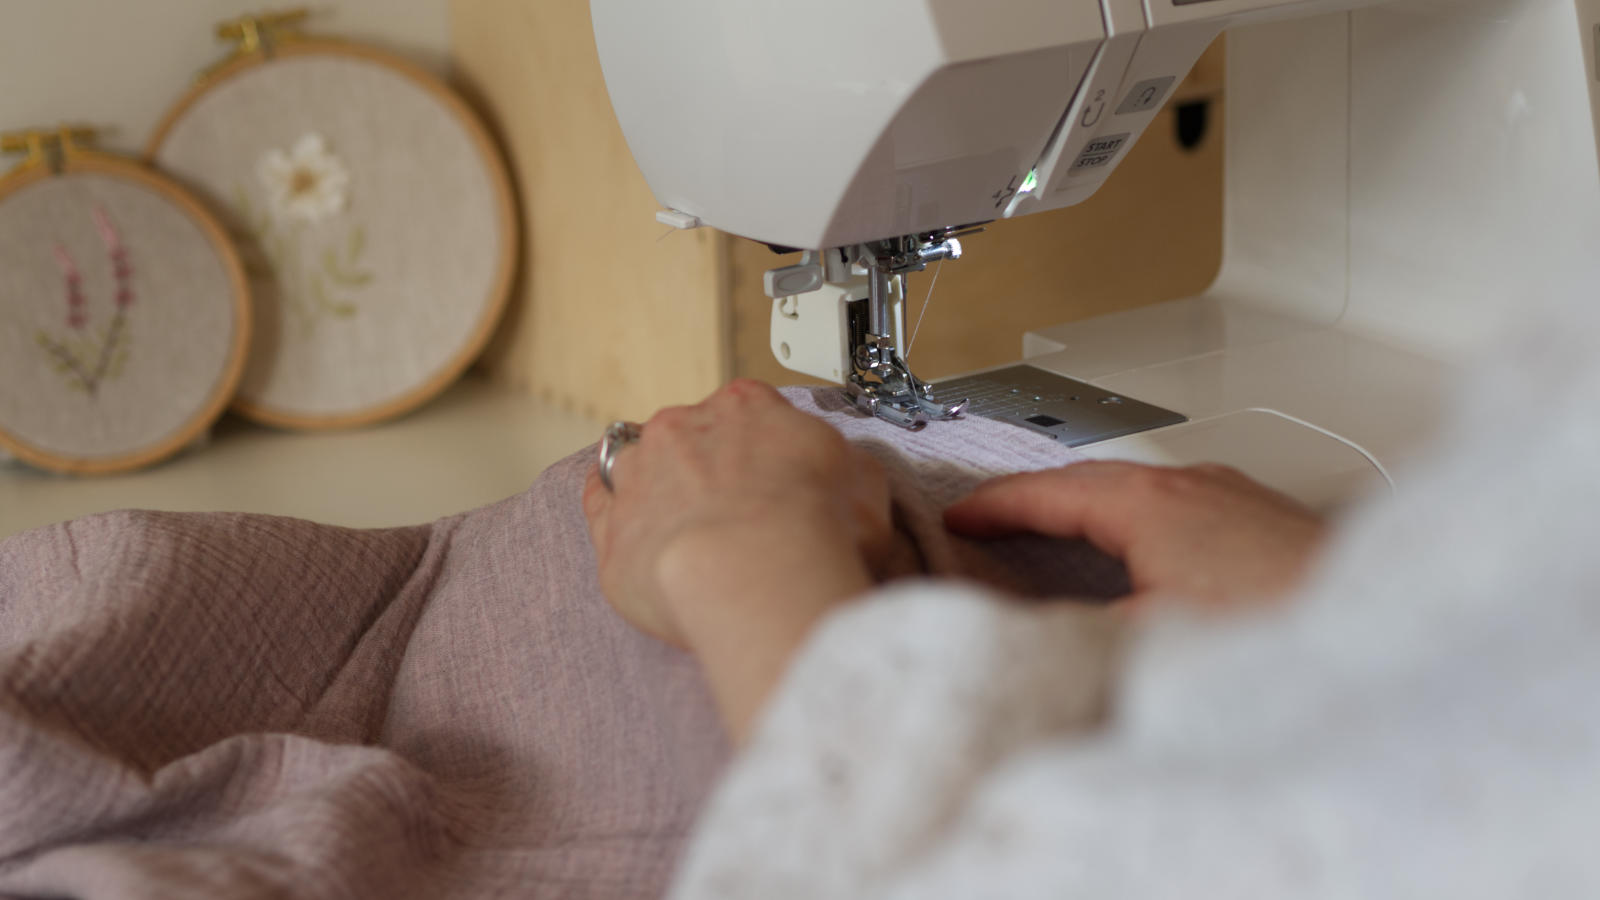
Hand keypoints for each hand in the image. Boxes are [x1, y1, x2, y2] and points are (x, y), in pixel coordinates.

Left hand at [582, 380, 889, 740]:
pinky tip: (641, 538)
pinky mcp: (609, 528)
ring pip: (642, 466)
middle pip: (694, 437)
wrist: (753, 572)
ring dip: (661, 491)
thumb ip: (850, 472)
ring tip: (693, 537)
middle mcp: (684, 426)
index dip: (765, 451)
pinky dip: (617, 516)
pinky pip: (600, 506)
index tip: (778, 481)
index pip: (751, 411)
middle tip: (743, 520)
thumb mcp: (866, 487)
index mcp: (747, 406)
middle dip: (712, 472)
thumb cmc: (814, 529)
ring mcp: (639, 473)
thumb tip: (850, 483)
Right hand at [944, 461, 1325, 607]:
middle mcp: (1191, 485)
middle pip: (1089, 478)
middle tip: (992, 518)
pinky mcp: (1262, 517)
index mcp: (1151, 503)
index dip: (995, 506)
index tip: (959, 517)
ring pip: (1135, 486)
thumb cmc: (1280, 622)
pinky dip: (1132, 515)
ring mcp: (1231, 495)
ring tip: (1055, 530)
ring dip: (1087, 503)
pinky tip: (1140, 548)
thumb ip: (1083, 629)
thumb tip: (1036, 632)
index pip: (1049, 492)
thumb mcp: (1151, 636)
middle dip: (1034, 496)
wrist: (1378, 628)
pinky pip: (1173, 501)